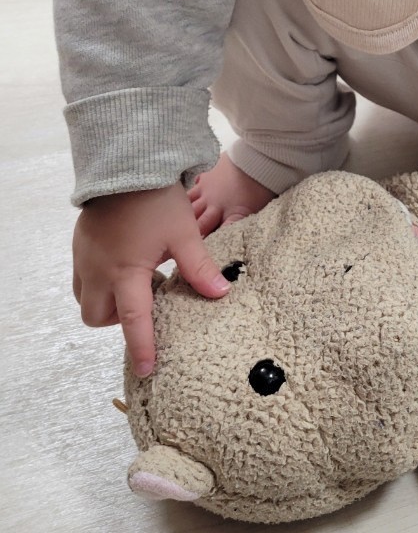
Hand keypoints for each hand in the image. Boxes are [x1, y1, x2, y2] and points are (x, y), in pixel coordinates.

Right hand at [73, 183, 230, 377]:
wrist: (127, 163)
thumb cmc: (156, 200)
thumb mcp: (184, 234)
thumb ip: (200, 268)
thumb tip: (222, 293)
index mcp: (126, 272)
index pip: (133, 320)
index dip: (141, 346)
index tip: (147, 369)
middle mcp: (98, 270)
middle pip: (98, 316)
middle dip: (117, 322)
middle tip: (144, 305)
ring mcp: (84, 257)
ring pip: (86, 298)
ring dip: (107, 302)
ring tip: (136, 284)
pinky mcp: (80, 244)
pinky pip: (83, 277)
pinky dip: (100, 281)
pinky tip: (125, 263)